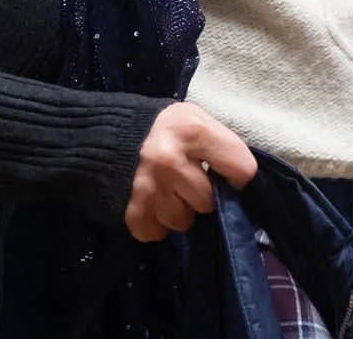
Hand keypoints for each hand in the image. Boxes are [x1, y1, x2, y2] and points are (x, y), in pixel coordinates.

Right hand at [125, 102, 256, 242]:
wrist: (110, 133)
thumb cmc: (166, 129)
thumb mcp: (197, 120)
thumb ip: (221, 146)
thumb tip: (240, 185)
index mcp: (193, 130)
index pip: (242, 169)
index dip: (237, 174)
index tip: (224, 173)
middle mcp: (169, 159)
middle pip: (209, 201)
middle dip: (201, 194)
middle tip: (187, 178)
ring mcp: (148, 186)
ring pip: (183, 221)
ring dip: (178, 210)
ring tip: (168, 189)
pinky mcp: (131, 210)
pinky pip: (156, 233)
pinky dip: (155, 222)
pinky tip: (152, 202)